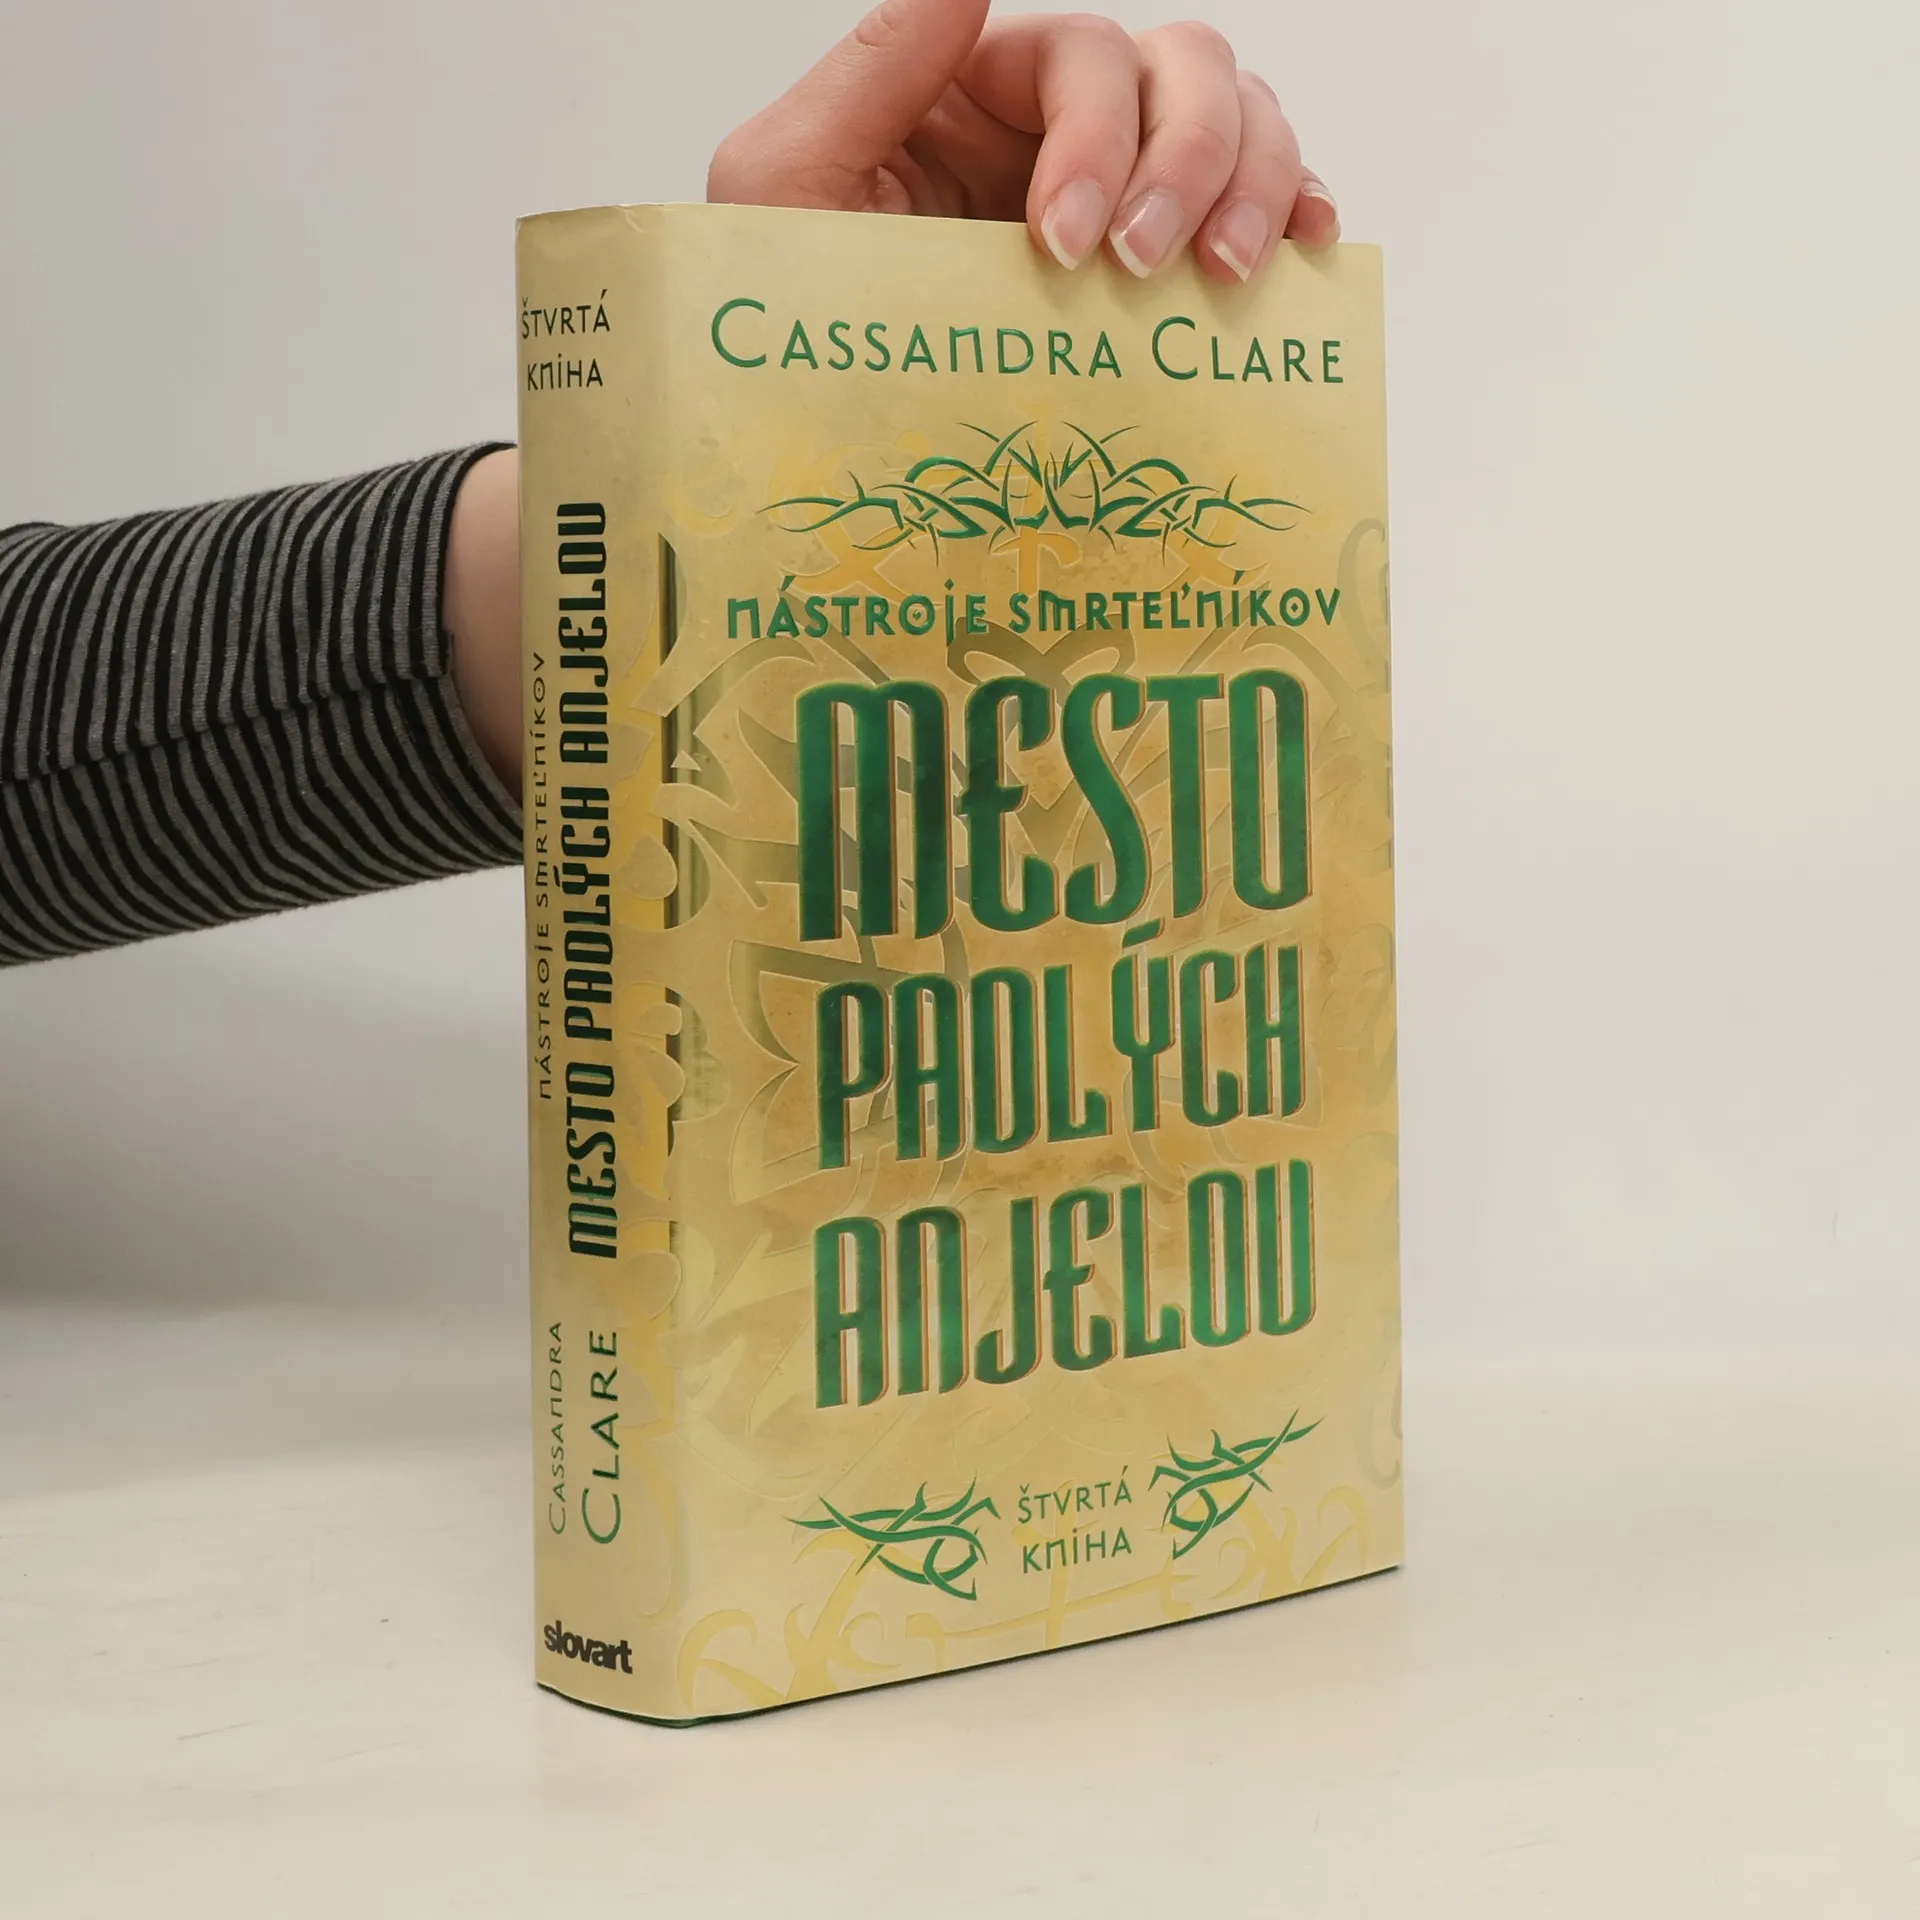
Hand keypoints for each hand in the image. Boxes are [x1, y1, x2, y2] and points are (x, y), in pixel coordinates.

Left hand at [707, 0, 1335, 282]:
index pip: (1079, 58)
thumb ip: (874, 66)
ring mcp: (1112, 202)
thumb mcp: (786, 184)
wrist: (804, 448)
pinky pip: (1253, 208)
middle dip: (1187, 159)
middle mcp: (1049, 135)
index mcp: (968, 96)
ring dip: (1252, 183)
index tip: (1064, 243)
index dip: (1097, 136)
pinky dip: (1293, 214)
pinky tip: (1296, 258)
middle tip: (1148, 266)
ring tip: (1225, 278)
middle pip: (1178, 71)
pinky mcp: (1151, 280)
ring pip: (1234, 123)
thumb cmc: (779, 328)